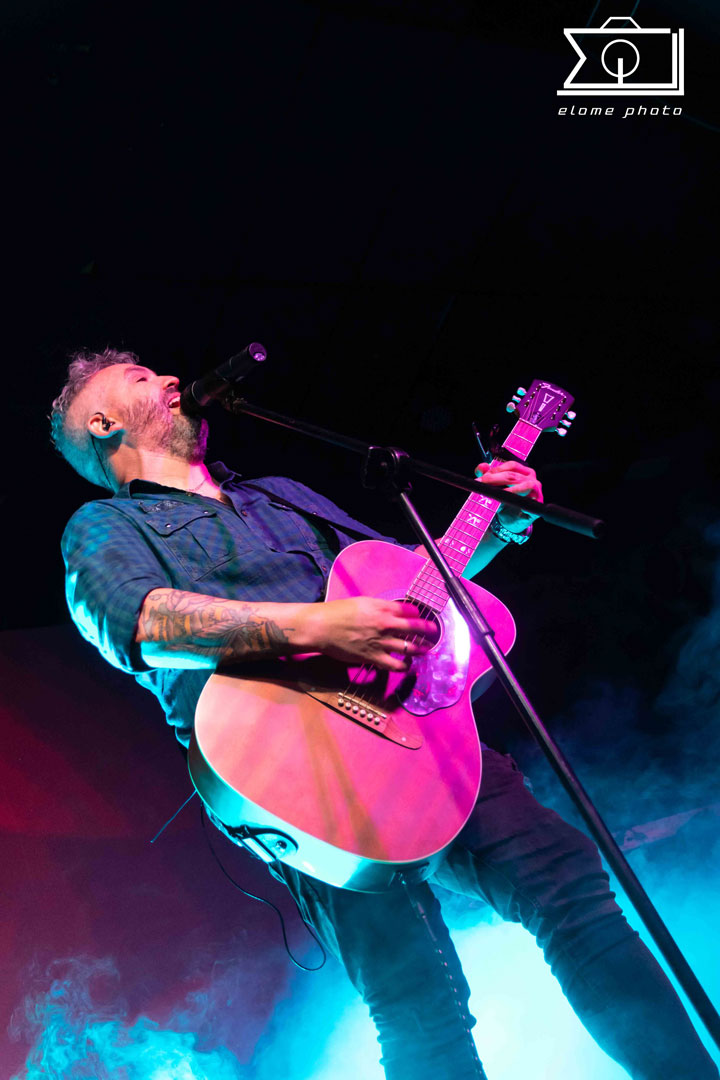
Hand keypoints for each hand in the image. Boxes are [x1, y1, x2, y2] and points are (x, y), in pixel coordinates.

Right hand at [301, 597, 437, 671]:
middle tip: (433, 632)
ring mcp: (381, 642)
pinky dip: (404, 666)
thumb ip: (380, 607)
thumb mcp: (363, 602)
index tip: (421, 616)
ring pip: (409, 648)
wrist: (322, 627)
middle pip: (415, 628)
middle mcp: (386, 624)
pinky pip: (395, 665)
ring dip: (420, 649)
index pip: (410, 610)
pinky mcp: (373, 657)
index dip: (418, 613)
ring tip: (425, 650)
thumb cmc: (338, 612)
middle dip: (428, 630)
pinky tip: (406, 665)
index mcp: (383, 608)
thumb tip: (392, 611)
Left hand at [475, 460, 542, 532]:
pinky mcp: (537, 506)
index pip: (511, 466)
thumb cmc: (504, 501)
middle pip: (514, 476)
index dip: (496, 470)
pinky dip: (521, 503)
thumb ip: (486, 475)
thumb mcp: (493, 487)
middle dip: (495, 479)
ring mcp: (537, 492)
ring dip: (509, 490)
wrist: (509, 520)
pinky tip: (510, 503)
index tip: (482, 477)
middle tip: (482, 484)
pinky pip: (530, 503)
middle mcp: (532, 480)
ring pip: (526, 486)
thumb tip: (482, 467)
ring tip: (497, 494)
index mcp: (524, 472)